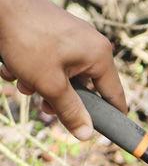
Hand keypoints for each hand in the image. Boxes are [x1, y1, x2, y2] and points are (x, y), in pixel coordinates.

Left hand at [0, 0, 125, 139]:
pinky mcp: (55, 31)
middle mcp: (91, 43)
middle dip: (62, 100)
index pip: (115, 95)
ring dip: (44, 85)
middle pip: (85, 88)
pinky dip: (36, 68)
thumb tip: (86, 135)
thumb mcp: (50, 85)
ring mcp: (73, 35)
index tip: (101, 131)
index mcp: (100, 55)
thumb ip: (71, 112)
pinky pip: (52, 60)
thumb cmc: (27, 40)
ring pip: (65, 75)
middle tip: (44, 108)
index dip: (109, 117)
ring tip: (23, 82)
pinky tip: (16, 66)